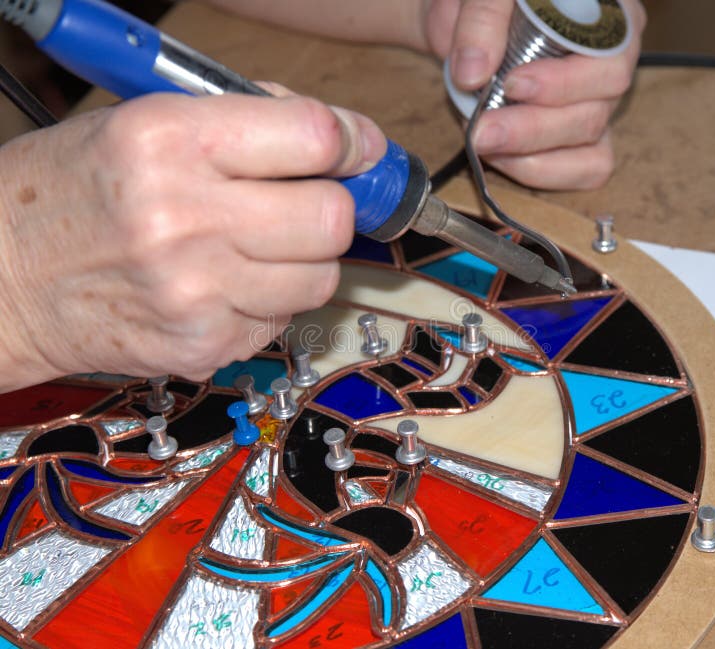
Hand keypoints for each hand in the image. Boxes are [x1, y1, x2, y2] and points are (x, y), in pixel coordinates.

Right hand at [0, 89, 385, 390]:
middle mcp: (185, 218)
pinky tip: (224, 286)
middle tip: (309, 203)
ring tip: (257, 248)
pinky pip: (280, 320)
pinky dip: (268, 301)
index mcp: (169, 140)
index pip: (312, 137)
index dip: (350, 141)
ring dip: (305, 260)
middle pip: (331, 218)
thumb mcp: (141, 122)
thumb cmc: (69, 192)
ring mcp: (196, 292)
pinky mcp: (201, 346)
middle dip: (332, 207)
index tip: (357, 149)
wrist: (2, 276)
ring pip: (321, 278)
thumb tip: (336, 137)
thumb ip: (244, 123)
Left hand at [420, 0, 645, 189]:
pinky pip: (583, 171)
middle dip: (534, 130)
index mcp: (608, 16)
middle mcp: (613, 62)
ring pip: (593, 150)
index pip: (609, 58)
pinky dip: (540, 172)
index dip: (564, 81)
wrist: (466, 18)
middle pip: (597, 111)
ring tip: (484, 142)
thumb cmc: (491, 1)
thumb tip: (472, 73)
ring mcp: (599, 104)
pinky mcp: (581, 138)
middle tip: (482, 132)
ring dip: (532, 157)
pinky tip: (502, 157)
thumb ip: (480, 20)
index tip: (512, 84)